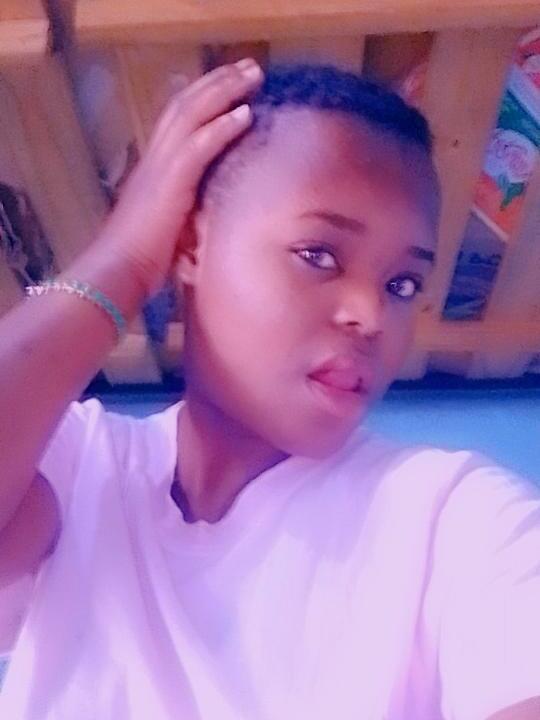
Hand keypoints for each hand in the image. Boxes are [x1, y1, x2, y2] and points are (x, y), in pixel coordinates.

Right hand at [97, 58, 263, 296]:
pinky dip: (222, 127)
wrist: (117, 271)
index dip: (202, 98)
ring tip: (252, 75)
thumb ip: (187, 213)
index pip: (177, 120)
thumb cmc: (140, 261)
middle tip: (248, 68)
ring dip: (224, 91)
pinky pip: (199, 145)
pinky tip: (245, 113)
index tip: (229, 86)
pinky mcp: (170, 183)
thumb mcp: (168, 228)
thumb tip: (211, 218)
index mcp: (154, 169)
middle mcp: (155, 159)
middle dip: (218, 82)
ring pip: (191, 113)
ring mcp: (161, 168)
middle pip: (185, 104)